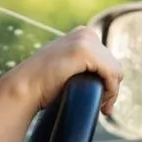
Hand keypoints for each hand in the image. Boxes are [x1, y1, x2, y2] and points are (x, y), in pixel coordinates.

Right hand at [0, 26, 123, 115]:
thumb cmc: (43, 83)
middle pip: (114, 65)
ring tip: (102, 107)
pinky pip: (111, 74)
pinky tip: (101, 103)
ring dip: (112, 92)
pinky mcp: (84, 52)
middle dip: (111, 88)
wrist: (25, 86)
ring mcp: (84, 40)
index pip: (108, 60)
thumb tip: (104, 78)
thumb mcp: (66, 66)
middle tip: (104, 108)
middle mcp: (85, 33)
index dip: (108, 82)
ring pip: (116, 71)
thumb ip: (81, 64)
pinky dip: (111, 90)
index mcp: (82, 34)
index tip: (102, 101)